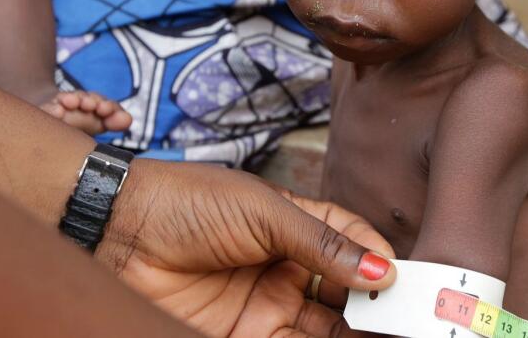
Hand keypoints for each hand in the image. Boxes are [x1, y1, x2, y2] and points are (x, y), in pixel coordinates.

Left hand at [100, 161, 397, 336]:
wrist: (119, 232)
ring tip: (384, 335)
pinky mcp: (241, 337)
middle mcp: (286, 270)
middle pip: (346, 296)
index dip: (382, 262)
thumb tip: (382, 271)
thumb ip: (322, 243)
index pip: (353, 246)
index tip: (409, 283)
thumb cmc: (188, 202)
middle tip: (405, 323)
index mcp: (296, 227)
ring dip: (354, 333)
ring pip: (325, 330)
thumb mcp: (265, 211)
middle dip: (376, 309)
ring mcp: (265, 307)